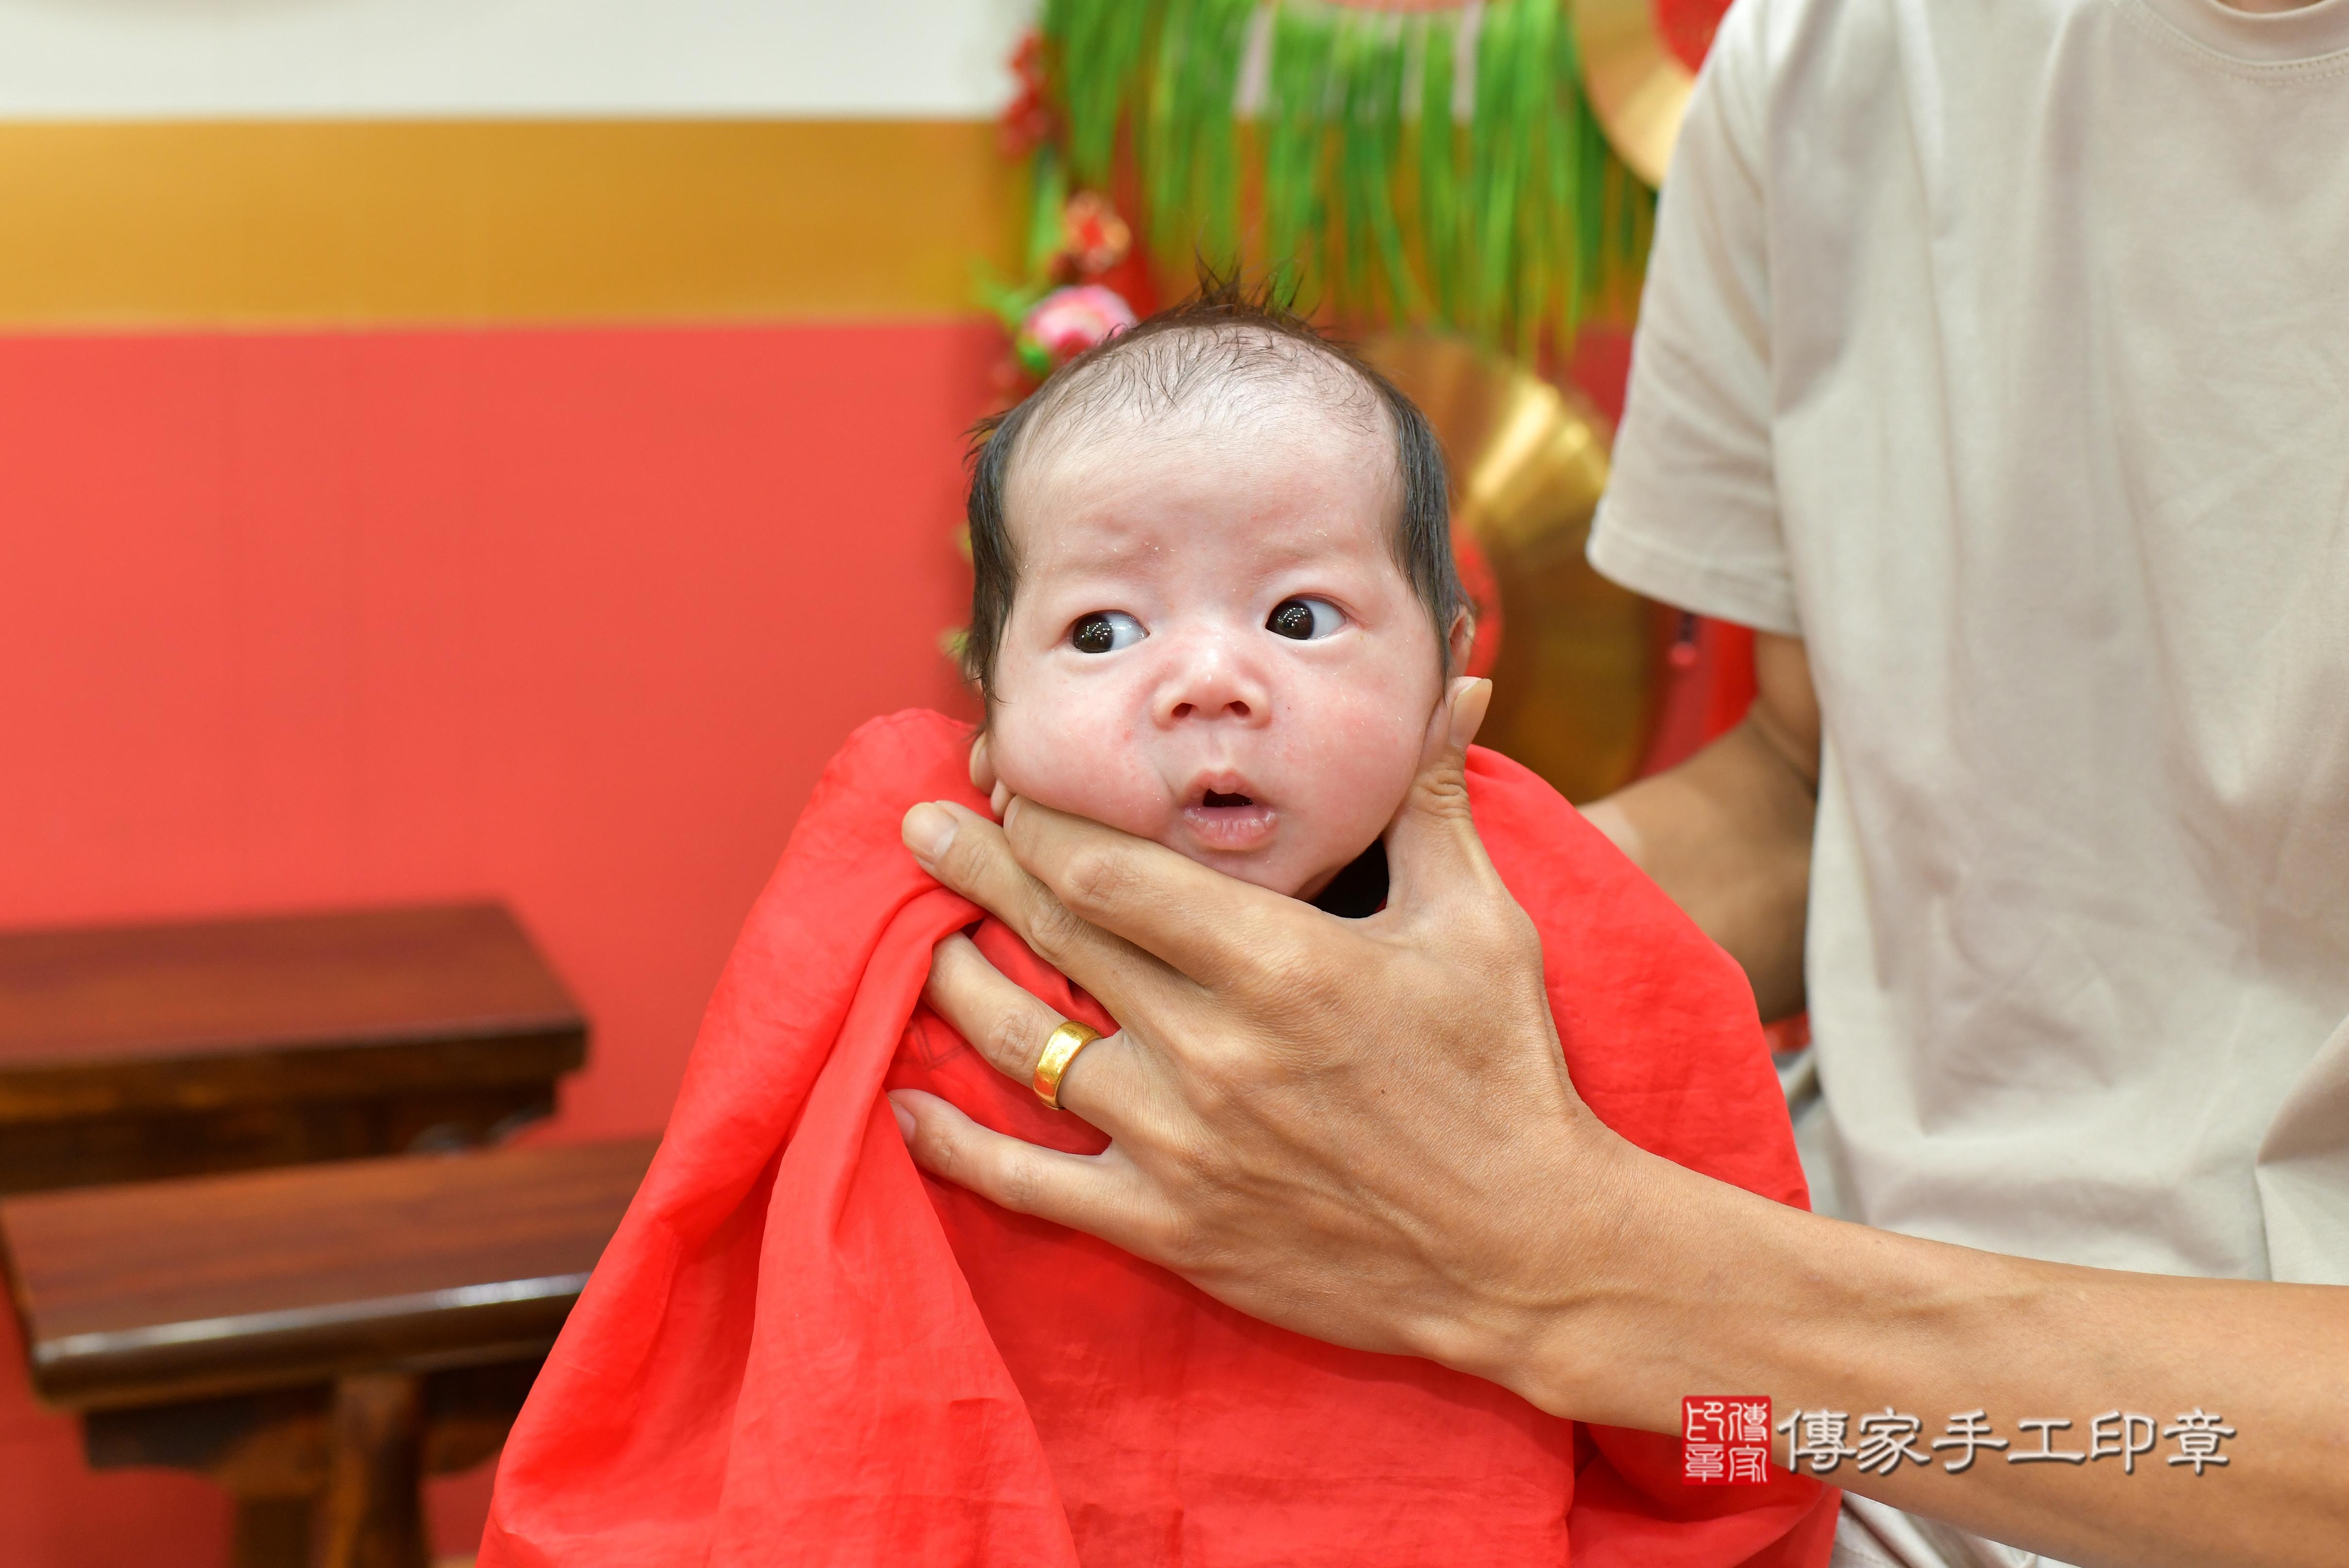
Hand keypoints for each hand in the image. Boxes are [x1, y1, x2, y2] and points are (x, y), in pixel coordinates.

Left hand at [893, 679, 1648, 1411]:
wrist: (1529, 1254)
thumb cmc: (1505, 1076)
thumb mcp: (1481, 922)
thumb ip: (1431, 797)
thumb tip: (1457, 679)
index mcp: (1277, 960)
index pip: (1109, 867)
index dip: (1040, 816)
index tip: (1005, 778)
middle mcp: (1209, 1047)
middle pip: (1052, 934)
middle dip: (975, 867)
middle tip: (917, 827)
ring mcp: (1179, 1143)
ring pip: (1023, 1047)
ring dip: (956, 987)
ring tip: (920, 945)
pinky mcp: (1171, 1226)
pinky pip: (1030, 1186)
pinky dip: (958, 1147)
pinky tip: (908, 1107)